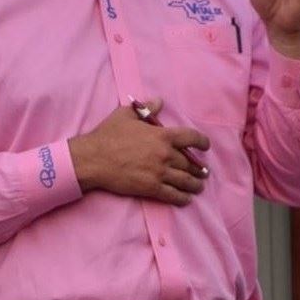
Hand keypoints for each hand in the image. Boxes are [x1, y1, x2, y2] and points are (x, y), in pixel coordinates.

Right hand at [68, 99, 210, 206]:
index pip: (191, 138)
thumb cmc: (108, 135)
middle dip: (199, 169)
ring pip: (185, 180)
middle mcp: (165, 154)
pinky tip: (187, 199)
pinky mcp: (151, 188)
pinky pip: (173, 195)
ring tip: (199, 187)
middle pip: (190, 163)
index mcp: (162, 135)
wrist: (93, 159)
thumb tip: (159, 101)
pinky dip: (183, 198)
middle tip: (203, 172)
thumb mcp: (126, 115)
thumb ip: (146, 108)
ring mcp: (159, 173)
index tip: (205, 147)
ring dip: (195, 184)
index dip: (202, 142)